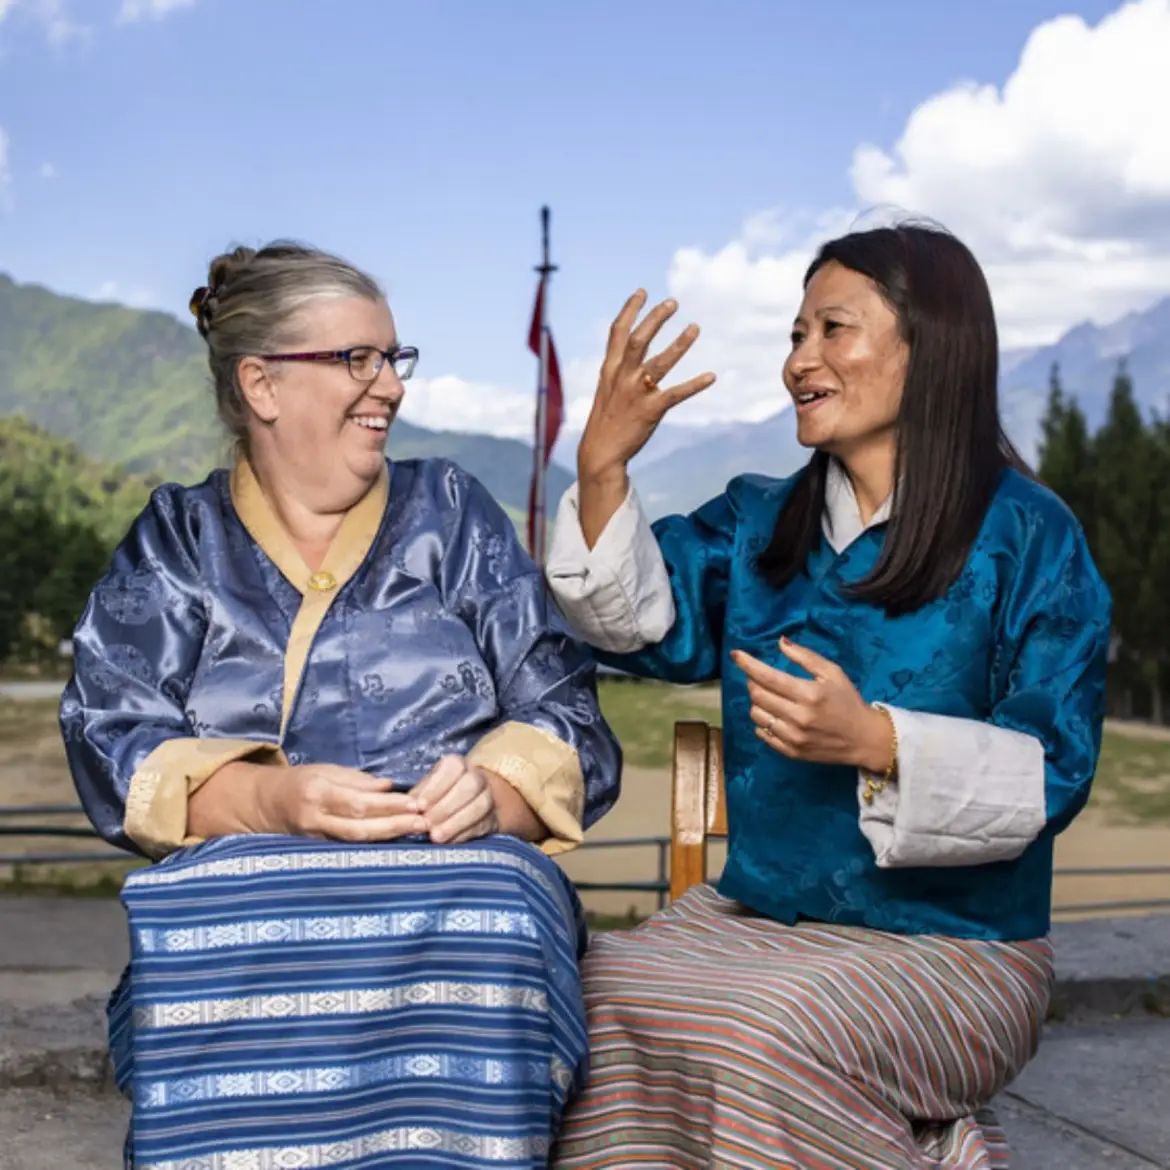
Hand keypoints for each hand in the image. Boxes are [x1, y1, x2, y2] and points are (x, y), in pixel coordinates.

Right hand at [261, 764, 427, 841]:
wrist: (266, 805)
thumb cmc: (301, 781)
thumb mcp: (326, 770)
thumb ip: (357, 780)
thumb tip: (389, 787)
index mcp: (317, 793)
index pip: (358, 803)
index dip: (388, 805)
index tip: (415, 803)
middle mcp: (314, 820)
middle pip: (360, 827)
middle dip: (395, 825)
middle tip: (424, 822)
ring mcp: (315, 840)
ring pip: (357, 842)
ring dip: (389, 837)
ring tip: (416, 831)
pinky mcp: (318, 852)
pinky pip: (350, 848)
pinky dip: (375, 845)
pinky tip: (396, 841)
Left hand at [411, 755, 499, 844]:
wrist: (468, 804)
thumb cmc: (438, 795)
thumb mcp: (426, 789)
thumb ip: (417, 796)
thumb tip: (407, 808)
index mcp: (457, 765)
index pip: (451, 770)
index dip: (436, 788)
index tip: (420, 806)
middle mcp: (476, 777)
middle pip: (469, 786)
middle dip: (446, 807)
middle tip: (427, 823)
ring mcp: (488, 797)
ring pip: (480, 806)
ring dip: (457, 822)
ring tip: (436, 836)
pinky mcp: (492, 818)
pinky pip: (482, 825)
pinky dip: (465, 834)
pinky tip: (450, 841)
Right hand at [577, 290, 715, 482]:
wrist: (600, 452)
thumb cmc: (607, 420)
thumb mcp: (607, 389)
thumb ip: (619, 368)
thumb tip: (631, 350)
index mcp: (609, 370)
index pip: (617, 332)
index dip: (630, 310)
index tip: (642, 292)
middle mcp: (622, 377)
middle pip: (638, 340)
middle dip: (655, 319)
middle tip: (673, 302)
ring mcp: (635, 393)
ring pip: (659, 363)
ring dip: (679, 344)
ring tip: (695, 327)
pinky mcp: (650, 410)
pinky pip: (675, 394)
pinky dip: (694, 385)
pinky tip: (711, 376)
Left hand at [731, 638, 890, 771]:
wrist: (864, 739)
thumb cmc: (848, 701)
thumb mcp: (833, 673)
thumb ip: (805, 657)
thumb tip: (780, 642)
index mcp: (808, 694)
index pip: (767, 677)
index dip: (748, 664)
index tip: (736, 655)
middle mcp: (798, 717)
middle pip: (757, 695)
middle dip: (753, 681)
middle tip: (761, 677)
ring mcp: (793, 737)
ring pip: (756, 715)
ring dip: (757, 702)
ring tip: (770, 697)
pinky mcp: (791, 752)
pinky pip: (762, 733)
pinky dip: (762, 721)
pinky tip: (775, 715)